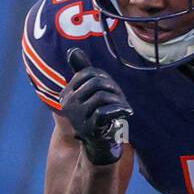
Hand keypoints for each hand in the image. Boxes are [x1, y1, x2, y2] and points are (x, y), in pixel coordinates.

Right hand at [60, 49, 132, 165]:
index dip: (104, 77)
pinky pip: (105, 112)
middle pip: (96, 83)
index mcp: (66, 93)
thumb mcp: (90, 91)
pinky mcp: (88, 128)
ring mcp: (77, 117)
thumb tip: (73, 51)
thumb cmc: (97, 113)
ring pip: (101, 96)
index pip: (88, 73)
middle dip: (113, 88)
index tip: (111, 88)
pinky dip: (119, 109)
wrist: (100, 142)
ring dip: (118, 100)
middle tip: (120, 97)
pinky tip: (127, 112)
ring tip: (123, 106)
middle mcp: (68, 104)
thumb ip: (82, 71)